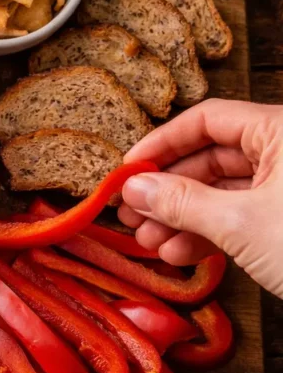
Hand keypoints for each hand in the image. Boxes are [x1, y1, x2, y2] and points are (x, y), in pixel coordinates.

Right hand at [117, 99, 282, 296]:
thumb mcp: (241, 224)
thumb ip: (182, 202)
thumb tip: (136, 187)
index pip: (208, 120)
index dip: (162, 144)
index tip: (129, 170)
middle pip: (211, 157)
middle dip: (168, 189)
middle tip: (131, 212)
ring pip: (224, 191)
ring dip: (182, 217)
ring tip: (150, 242)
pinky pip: (241, 215)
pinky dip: (208, 233)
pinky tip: (180, 252)